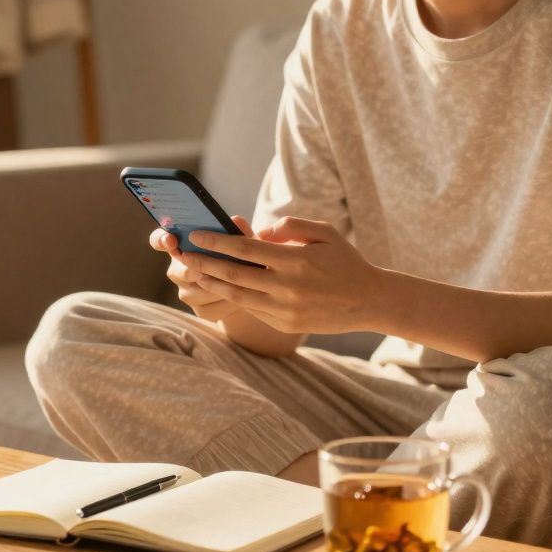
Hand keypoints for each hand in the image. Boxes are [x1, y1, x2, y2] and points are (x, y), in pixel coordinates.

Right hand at [150, 216, 256, 322]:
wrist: (251, 289)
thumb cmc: (242, 257)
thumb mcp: (243, 242)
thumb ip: (238, 232)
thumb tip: (235, 221)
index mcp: (182, 247)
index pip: (158, 240)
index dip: (161, 240)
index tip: (171, 239)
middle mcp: (178, 270)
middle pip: (181, 270)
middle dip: (201, 267)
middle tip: (219, 264)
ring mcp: (187, 293)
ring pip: (198, 290)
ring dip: (219, 285)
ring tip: (241, 280)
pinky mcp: (200, 311)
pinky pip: (211, 307)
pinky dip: (227, 301)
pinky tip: (244, 296)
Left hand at [182, 216, 384, 334]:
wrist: (368, 301)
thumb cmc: (345, 261)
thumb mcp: (324, 233)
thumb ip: (290, 227)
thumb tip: (259, 232)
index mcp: (294, 260)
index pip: (245, 249)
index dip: (217, 242)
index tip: (197, 235)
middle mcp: (286, 287)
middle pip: (233, 274)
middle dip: (204, 263)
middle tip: (183, 254)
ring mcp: (284, 309)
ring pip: (238, 295)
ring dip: (213, 283)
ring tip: (195, 272)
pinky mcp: (285, 324)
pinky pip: (252, 309)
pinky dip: (234, 297)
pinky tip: (221, 287)